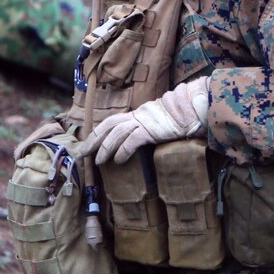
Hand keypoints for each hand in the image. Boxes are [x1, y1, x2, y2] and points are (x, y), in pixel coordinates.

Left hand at [82, 76, 209, 164]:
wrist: (190, 111)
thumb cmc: (176, 119)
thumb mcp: (155, 122)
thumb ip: (144, 127)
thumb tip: (135, 139)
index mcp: (135, 115)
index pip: (110, 122)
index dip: (97, 133)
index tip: (87, 144)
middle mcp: (135, 117)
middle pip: (107, 127)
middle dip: (93, 140)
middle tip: (83, 153)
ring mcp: (142, 123)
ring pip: (116, 134)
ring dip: (105, 148)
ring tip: (98, 161)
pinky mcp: (150, 130)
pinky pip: (132, 141)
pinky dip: (123, 151)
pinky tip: (118, 161)